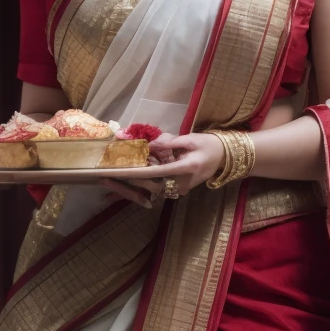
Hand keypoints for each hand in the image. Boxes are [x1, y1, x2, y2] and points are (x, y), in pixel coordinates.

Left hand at [100, 131, 224, 207]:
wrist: (224, 157)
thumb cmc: (209, 145)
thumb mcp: (190, 139)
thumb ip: (168, 143)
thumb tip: (149, 144)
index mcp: (185, 169)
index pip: (156, 172)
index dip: (135, 172)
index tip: (118, 172)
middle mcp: (181, 184)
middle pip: (149, 186)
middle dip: (126, 183)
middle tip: (104, 178)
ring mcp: (179, 190)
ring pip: (150, 191)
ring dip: (130, 187)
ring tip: (108, 183)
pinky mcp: (176, 190)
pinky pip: (155, 189)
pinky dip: (139, 187)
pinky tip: (123, 184)